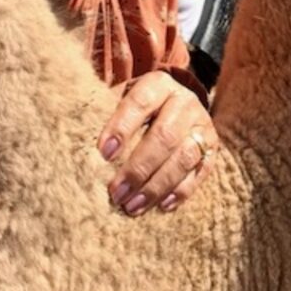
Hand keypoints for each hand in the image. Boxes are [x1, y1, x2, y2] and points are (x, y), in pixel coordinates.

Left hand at [98, 71, 216, 215]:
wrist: (175, 103)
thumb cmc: (137, 107)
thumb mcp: (122, 98)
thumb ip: (105, 112)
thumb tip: (78, 143)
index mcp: (159, 84)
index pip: (140, 103)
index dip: (122, 127)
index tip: (103, 153)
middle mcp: (184, 101)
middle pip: (164, 136)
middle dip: (138, 168)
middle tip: (116, 193)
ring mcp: (202, 125)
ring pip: (183, 158)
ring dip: (156, 186)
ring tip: (132, 206)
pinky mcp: (212, 149)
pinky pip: (200, 173)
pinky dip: (180, 192)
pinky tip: (161, 206)